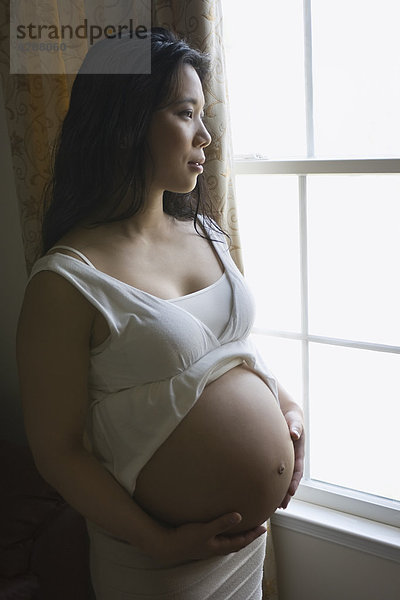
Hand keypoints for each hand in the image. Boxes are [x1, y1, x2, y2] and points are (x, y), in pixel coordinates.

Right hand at [149, 512, 266, 564]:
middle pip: (237, 543)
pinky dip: (226, 533)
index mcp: (219, 546)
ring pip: (228, 541)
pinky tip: (223, 527)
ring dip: (238, 535)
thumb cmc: (186, 539)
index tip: (263, 528)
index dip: (253, 535)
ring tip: (244, 526)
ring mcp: (209, 545)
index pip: (241, 541)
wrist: (169, 546)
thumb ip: (221, 523)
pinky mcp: (202, 541)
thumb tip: (239, 516)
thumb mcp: (205, 530)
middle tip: (258, 527)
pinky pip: (219, 538)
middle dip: (248, 535)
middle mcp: (216, 548)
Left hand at [279, 408, 304, 508]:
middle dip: (286, 493)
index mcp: (298, 453)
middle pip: (289, 479)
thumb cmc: (291, 419)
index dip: (294, 482)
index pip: (297, 471)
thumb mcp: (295, 421)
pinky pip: (273, 472)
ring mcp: (285, 460)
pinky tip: (264, 491)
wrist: (286, 416)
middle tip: (281, 505)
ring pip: (282, 479)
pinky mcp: (276, 459)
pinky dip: (271, 482)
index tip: (291, 492)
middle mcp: (292, 459)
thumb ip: (295, 427)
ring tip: (274, 505)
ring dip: (279, 491)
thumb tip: (295, 434)